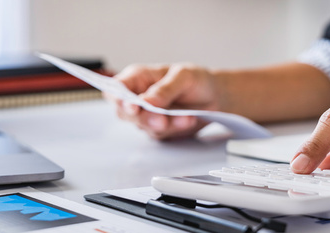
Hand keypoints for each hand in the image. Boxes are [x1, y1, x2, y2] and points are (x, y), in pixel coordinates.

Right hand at [105, 63, 223, 139]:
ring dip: (167, 123)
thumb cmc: (194, 80)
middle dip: (144, 117)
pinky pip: (161, 134)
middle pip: (125, 112)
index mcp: (137, 78)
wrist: (213, 97)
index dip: (119, 98)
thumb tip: (147, 101)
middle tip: (161, 119)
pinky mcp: (158, 130)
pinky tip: (188, 120)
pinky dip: (176, 129)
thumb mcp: (183, 75)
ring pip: (145, 126)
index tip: (132, 106)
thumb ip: (165, 88)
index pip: (117, 88)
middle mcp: (137, 98)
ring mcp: (146, 116)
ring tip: (186, 117)